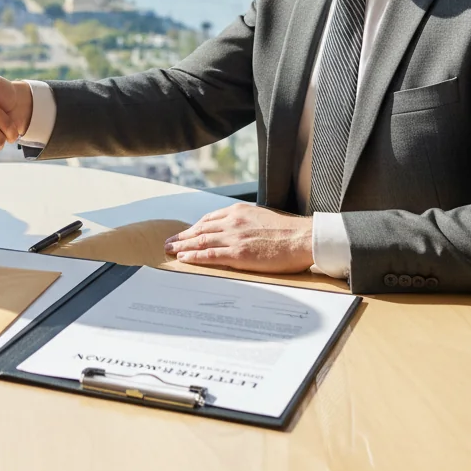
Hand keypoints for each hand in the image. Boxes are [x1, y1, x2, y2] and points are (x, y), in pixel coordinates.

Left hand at [164, 203, 314, 273]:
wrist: (302, 238)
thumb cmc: (288, 231)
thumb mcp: (262, 217)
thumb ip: (246, 222)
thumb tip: (239, 231)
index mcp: (238, 211)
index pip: (209, 219)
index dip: (194, 227)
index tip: (185, 233)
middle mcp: (232, 222)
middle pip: (200, 229)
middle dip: (183, 236)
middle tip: (168, 242)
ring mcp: (234, 237)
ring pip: (201, 241)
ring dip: (183, 246)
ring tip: (170, 250)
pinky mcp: (238, 254)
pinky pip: (210, 256)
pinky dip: (194, 257)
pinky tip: (184, 259)